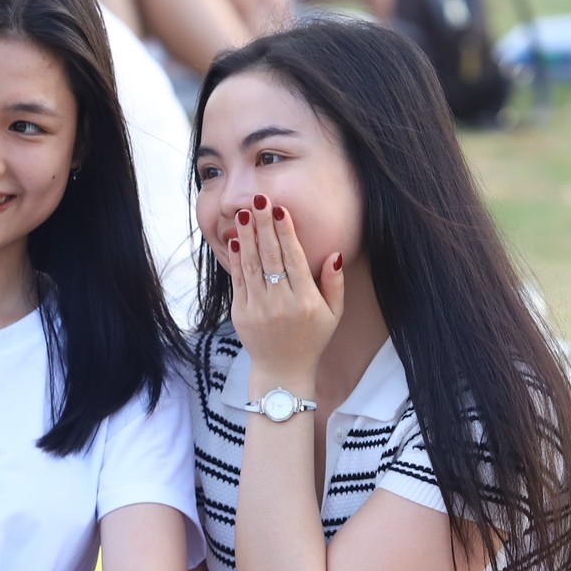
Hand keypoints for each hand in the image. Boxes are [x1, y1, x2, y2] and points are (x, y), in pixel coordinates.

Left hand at [220, 194, 343, 390]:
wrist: (282, 371)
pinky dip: (236, 259)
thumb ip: (335, 283)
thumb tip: (333, 253)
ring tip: (244, 213)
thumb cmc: (312, 339)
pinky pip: (238, 281)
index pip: (293, 259)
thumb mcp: (333, 314)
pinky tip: (236, 240)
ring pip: (251, 266)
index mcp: (305, 301)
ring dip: (247, 237)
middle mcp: (281, 303)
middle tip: (259, 199)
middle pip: (270, 257)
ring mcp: (258, 308)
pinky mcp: (241, 313)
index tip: (280, 208)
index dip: (285, 232)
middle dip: (263, 226)